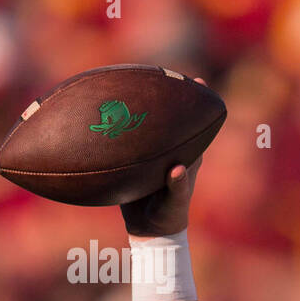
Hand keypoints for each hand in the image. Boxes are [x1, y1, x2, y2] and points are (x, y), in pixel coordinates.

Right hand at [121, 76, 207, 236]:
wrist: (150, 230)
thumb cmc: (169, 216)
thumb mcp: (174, 204)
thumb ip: (178, 188)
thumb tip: (177, 169)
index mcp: (186, 156)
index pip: (195, 125)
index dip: (198, 103)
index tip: (198, 80)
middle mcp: (170, 150)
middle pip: (169, 117)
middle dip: (165, 94)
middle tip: (159, 70)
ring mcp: (151, 154)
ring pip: (145, 125)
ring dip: (136, 107)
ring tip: (125, 82)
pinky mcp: (133, 160)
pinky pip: (125, 140)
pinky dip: (116, 127)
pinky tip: (100, 112)